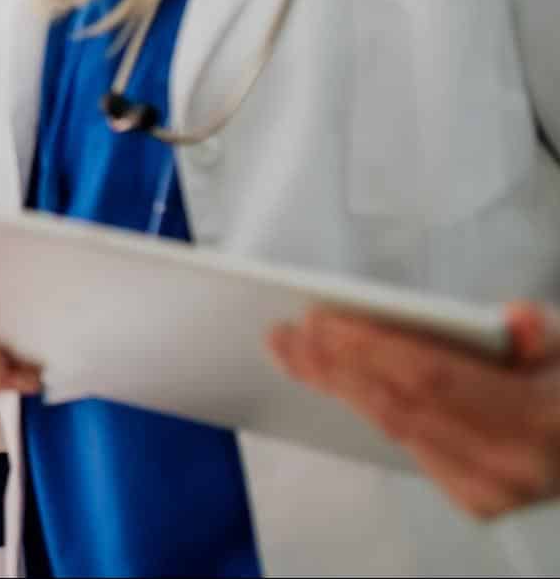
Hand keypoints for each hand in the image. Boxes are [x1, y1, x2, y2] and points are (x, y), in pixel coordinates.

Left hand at [271, 301, 559, 519]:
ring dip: (336, 386)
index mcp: (538, 422)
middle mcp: (512, 466)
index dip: (369, 348)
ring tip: (289, 349)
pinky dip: (364, 407)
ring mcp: (492, 491)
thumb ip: (541, 332)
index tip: (319, 319)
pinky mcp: (474, 498)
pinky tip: (327, 378)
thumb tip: (513, 322)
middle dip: (334, 366)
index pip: (432, 379)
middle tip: (283, 333)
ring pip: (395, 430)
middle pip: (400, 407)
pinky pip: (406, 444)